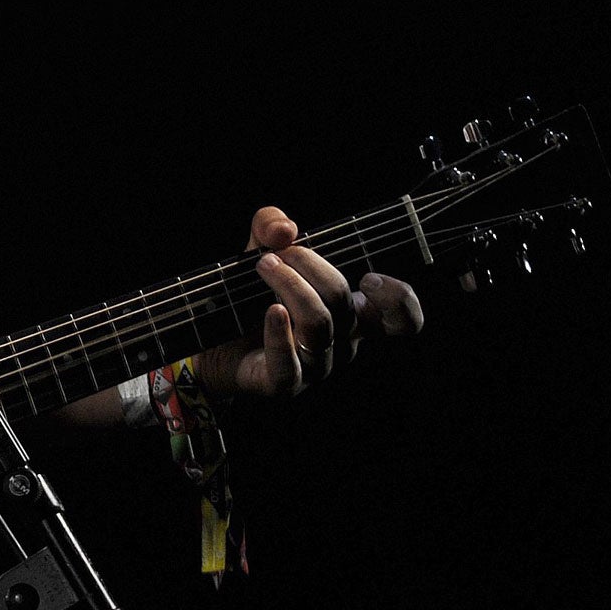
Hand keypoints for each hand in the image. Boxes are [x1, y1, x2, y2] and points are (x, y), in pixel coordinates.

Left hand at [195, 206, 424, 399]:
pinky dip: (280, 333)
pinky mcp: (282, 383)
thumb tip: (284, 228)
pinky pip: (290, 363)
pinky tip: (270, 311)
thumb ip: (271, 226)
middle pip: (343, 302)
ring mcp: (314, 366)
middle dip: (309, 265)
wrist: (209, 345)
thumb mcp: (259, 250)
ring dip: (290, 287)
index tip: (367, 277)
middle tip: (273, 253)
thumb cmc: (247, 298)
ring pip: (319, 324)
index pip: (402, 321)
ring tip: (263, 265)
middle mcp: (340, 344)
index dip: (399, 300)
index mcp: (351, 316)